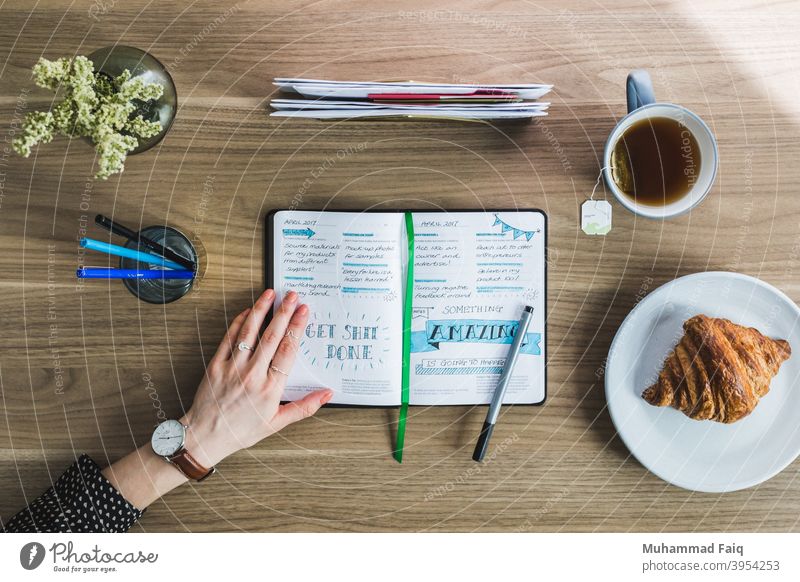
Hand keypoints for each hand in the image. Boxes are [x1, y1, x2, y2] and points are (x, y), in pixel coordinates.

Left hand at [181, 289, 332, 466]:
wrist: (206, 436)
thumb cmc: (242, 431)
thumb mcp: (277, 422)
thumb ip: (304, 407)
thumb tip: (327, 394)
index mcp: (270, 388)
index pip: (288, 351)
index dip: (297, 327)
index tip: (304, 311)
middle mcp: (252, 375)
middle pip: (272, 336)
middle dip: (284, 312)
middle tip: (292, 296)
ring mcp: (233, 368)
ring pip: (250, 333)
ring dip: (261, 310)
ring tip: (270, 294)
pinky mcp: (216, 365)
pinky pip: (229, 339)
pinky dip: (238, 323)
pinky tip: (248, 312)